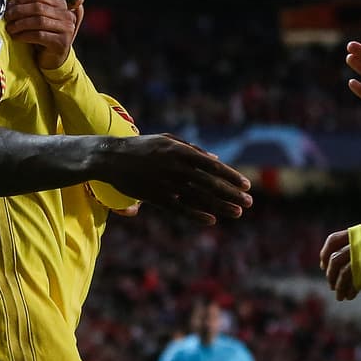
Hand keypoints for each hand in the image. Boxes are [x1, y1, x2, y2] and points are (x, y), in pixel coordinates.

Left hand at [5, 0, 80, 68]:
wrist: (52, 58)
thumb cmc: (43, 34)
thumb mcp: (37, 16)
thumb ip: (32, 1)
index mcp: (61, 4)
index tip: (8, 6)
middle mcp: (67, 15)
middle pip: (38, 7)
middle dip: (19, 11)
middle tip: (6, 17)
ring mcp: (67, 29)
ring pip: (38, 21)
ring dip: (20, 24)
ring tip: (9, 28)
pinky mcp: (62, 43)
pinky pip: (39, 36)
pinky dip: (24, 35)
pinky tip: (16, 37)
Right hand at [101, 135, 252, 223]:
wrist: (111, 158)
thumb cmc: (143, 147)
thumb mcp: (167, 140)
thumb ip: (193, 149)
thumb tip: (216, 158)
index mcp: (181, 151)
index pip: (213, 166)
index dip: (231, 176)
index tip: (247, 185)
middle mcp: (176, 168)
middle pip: (210, 184)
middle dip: (231, 194)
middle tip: (249, 202)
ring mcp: (167, 184)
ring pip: (199, 198)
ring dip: (220, 206)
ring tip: (237, 213)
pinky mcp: (156, 198)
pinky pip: (180, 209)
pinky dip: (197, 215)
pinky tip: (212, 220)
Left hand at [320, 229, 358, 300]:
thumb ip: (359, 246)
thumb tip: (338, 264)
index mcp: (358, 232)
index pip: (333, 240)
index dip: (325, 253)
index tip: (323, 266)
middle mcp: (360, 242)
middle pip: (335, 260)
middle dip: (331, 275)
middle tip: (331, 287)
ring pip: (344, 273)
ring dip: (339, 287)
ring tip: (339, 296)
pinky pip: (356, 282)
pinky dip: (350, 290)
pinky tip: (350, 296)